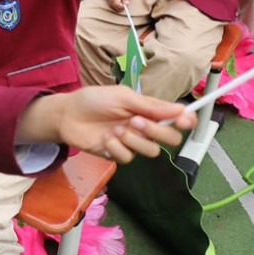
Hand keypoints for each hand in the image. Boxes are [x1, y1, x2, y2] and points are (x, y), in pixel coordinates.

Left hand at [20, 85, 195, 163]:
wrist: (67, 114)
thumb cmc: (94, 100)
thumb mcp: (122, 96)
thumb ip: (151, 105)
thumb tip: (181, 109)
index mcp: (149, 110)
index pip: (176, 118)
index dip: (185, 120)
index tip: (185, 121)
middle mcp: (145, 127)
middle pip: (169, 139)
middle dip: (158, 132)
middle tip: (136, 121)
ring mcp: (132, 142)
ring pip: (151, 151)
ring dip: (134, 140)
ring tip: (116, 129)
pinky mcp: (118, 153)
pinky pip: (129, 158)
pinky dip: (117, 147)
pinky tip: (106, 138)